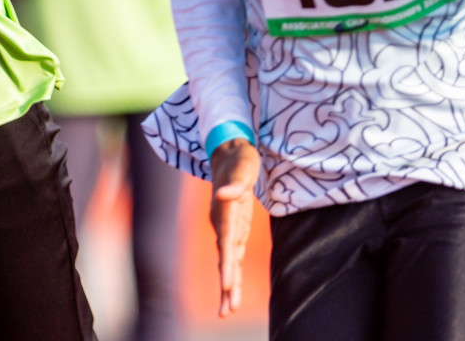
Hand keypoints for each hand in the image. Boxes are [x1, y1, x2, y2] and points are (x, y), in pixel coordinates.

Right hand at [209, 138, 260, 317]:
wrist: (230, 154)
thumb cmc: (240, 159)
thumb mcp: (242, 167)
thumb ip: (235, 184)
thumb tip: (225, 195)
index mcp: (223, 212)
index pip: (226, 242)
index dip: (227, 264)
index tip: (228, 285)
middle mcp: (222, 223)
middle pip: (225, 258)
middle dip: (227, 285)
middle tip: (227, 311)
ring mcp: (227, 227)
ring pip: (228, 261)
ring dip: (229, 285)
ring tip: (228, 310)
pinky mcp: (235, 229)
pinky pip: (234, 255)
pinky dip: (234, 273)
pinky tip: (232, 290)